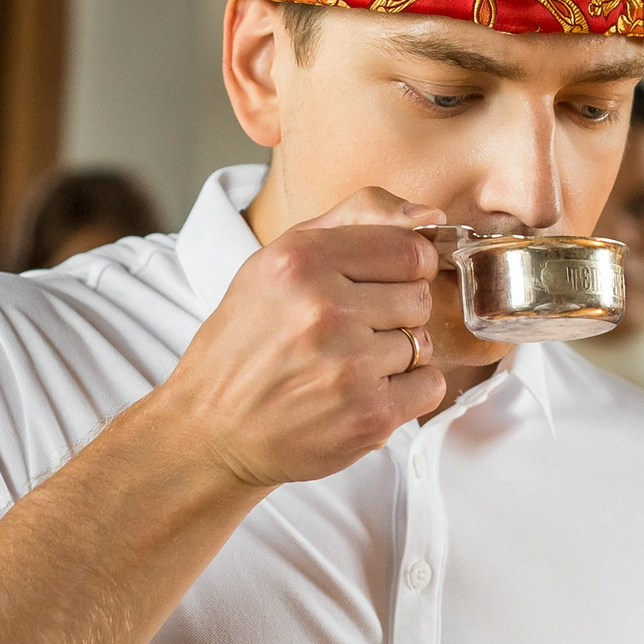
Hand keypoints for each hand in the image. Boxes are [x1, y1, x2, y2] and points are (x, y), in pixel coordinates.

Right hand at [155, 189, 445, 486]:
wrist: (212, 430)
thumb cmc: (247, 341)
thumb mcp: (279, 259)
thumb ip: (355, 217)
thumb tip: (431, 213)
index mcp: (301, 260)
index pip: (409, 249)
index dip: (406, 267)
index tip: (384, 283)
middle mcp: (325, 308)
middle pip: (420, 296)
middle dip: (396, 312)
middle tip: (352, 330)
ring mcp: (350, 365)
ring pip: (425, 342)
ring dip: (397, 355)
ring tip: (349, 364)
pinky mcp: (369, 415)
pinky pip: (431, 387)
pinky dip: (407, 392)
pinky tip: (364, 392)